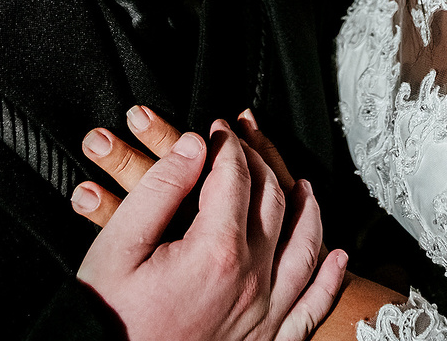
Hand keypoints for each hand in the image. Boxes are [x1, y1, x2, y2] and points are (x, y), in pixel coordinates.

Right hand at [76, 119, 347, 340]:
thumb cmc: (110, 316)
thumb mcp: (118, 246)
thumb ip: (160, 189)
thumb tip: (194, 147)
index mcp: (216, 251)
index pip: (236, 177)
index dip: (228, 144)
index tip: (218, 129)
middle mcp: (251, 281)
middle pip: (273, 203)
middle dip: (261, 164)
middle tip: (247, 145)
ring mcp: (264, 314)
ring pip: (304, 248)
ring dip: (307, 211)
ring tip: (303, 187)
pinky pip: (311, 307)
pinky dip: (329, 280)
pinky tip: (337, 259)